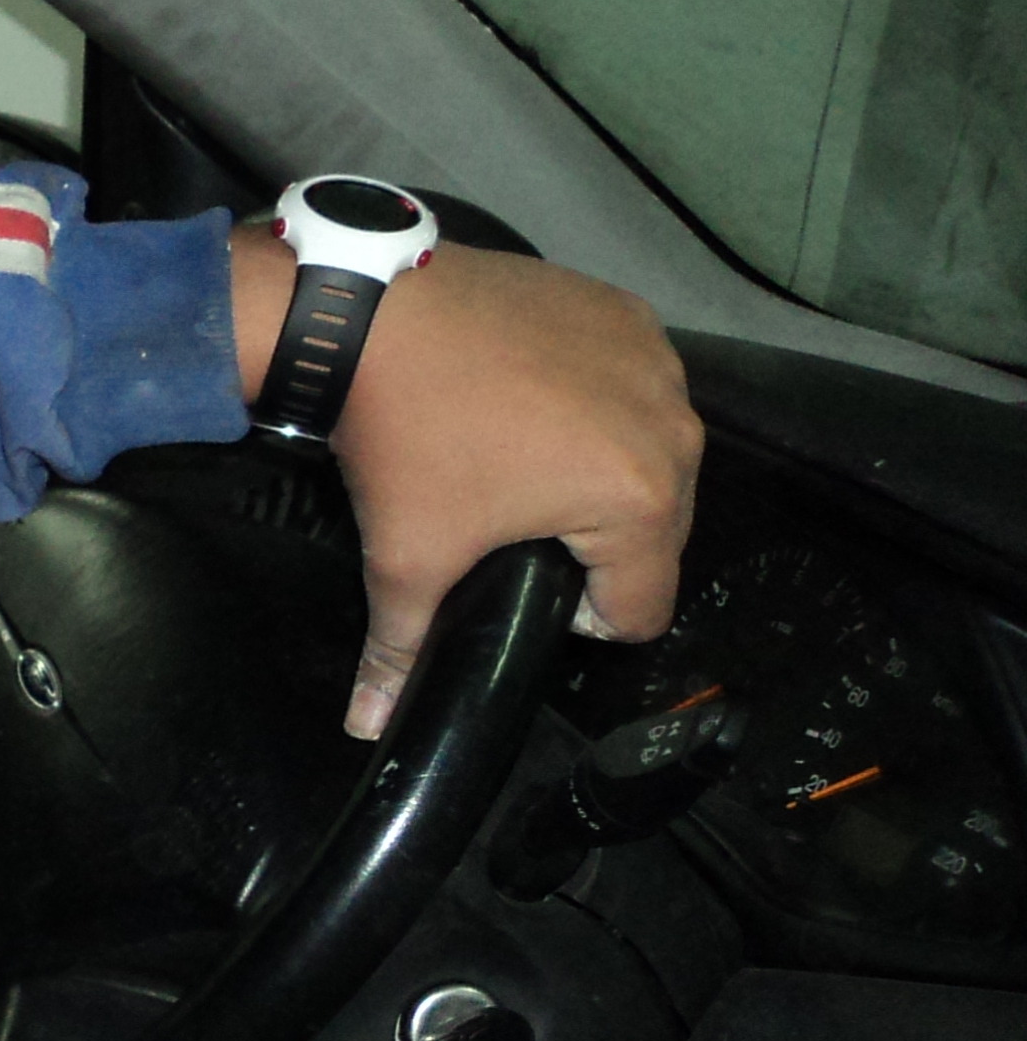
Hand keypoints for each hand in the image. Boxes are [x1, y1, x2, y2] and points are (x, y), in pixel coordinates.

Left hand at [229, 227, 702, 738]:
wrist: (369, 314)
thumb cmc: (404, 440)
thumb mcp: (406, 557)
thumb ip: (399, 651)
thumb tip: (365, 726)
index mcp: (643, 498)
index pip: (643, 607)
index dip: (579, 618)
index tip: (520, 584)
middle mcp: (675, 428)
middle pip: (660, 531)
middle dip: (595, 545)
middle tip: (511, 526)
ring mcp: (658, 361)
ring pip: (652, 456)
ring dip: (599, 473)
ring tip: (517, 464)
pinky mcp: (628, 314)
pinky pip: (633, 387)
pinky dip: (594, 405)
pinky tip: (529, 402)